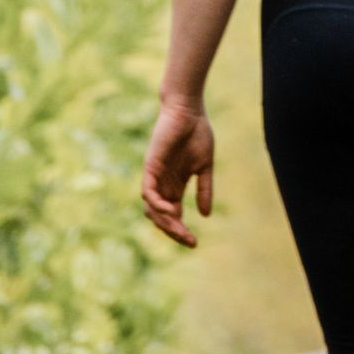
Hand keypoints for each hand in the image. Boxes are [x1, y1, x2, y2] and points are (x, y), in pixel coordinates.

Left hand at [141, 100, 215, 248]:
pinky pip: (148, 192)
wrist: (189, 111)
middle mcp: (162, 184)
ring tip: (180, 229)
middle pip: (161, 217)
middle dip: (174, 231)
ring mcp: (155, 176)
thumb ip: (204, 190)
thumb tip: (205, 215)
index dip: (181, 230)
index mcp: (175, 185)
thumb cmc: (197, 134)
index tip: (194, 243)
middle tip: (189, 240)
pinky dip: (156, 204)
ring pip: (152, 209)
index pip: (173, 215)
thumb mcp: (205, 167)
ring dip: (164, 222)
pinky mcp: (150, 167)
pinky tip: (170, 211)